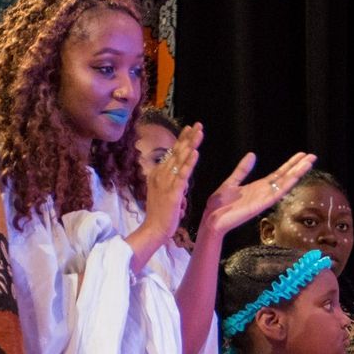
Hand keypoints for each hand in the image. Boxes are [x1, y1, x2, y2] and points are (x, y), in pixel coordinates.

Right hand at [145, 124, 201, 239]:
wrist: (154, 229)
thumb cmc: (161, 212)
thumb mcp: (164, 191)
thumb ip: (172, 180)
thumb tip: (180, 173)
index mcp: (159, 173)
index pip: (172, 152)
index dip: (182, 139)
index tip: (190, 128)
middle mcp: (161, 174)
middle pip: (177, 151)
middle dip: (188, 137)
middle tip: (198, 124)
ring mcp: (166, 182)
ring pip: (180, 159)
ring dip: (190, 144)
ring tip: (199, 132)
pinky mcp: (173, 192)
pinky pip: (183, 175)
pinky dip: (189, 163)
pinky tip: (195, 153)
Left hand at [199, 149, 318, 238]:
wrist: (212, 219)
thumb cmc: (220, 205)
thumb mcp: (232, 182)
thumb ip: (242, 170)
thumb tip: (252, 155)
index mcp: (258, 187)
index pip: (279, 173)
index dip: (290, 164)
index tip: (301, 155)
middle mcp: (265, 193)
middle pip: (286, 177)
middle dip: (299, 166)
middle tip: (312, 156)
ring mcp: (264, 199)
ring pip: (285, 183)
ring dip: (297, 172)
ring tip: (309, 162)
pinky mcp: (261, 205)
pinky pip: (277, 193)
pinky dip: (287, 184)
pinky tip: (295, 176)